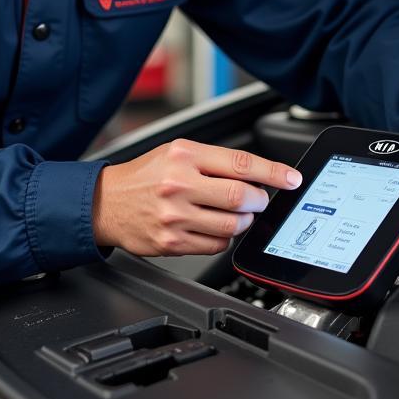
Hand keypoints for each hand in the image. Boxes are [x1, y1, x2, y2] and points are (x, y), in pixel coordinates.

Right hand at [92, 138, 302, 255]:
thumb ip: (214, 162)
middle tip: (257, 200)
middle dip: (258, 201)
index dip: (273, 172)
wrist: (106, 203)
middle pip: (240, 197)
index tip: (292, 178)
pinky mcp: (171, 243)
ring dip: (242, 222)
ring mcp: (175, 216)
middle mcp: (179, 184)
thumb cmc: (144, 176)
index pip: (241, 163)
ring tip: (233, 214)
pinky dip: (222, 239)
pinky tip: (211, 227)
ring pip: (231, 226)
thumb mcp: (176, 152)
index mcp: (184, 156)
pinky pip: (214, 246)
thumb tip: (255, 176)